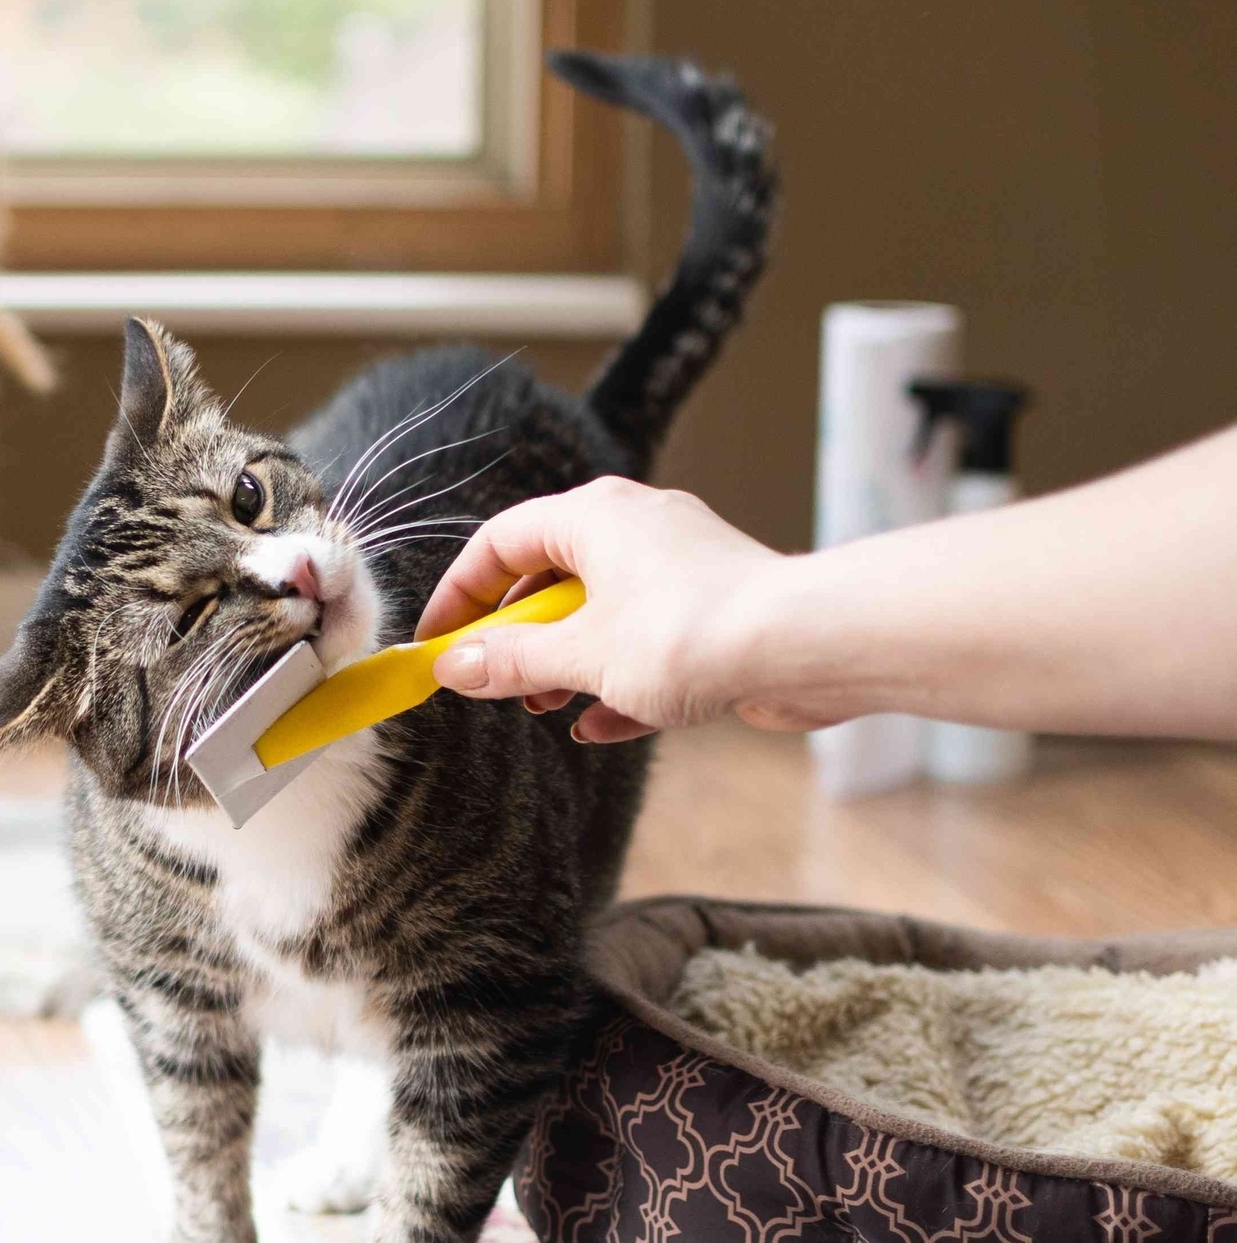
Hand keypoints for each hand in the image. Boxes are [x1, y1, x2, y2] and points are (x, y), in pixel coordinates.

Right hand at [415, 478, 801, 742]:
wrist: (807, 646)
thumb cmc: (692, 633)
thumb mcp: (578, 655)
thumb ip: (508, 661)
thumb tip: (453, 666)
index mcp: (594, 517)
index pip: (500, 543)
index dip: (459, 594)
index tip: (436, 642)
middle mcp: (635, 530)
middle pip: (548, 578)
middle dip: (515, 638)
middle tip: (490, 683)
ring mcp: (678, 570)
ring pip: (598, 613)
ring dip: (562, 664)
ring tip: (543, 708)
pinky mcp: (712, 611)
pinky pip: (645, 643)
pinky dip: (616, 681)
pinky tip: (598, 725)